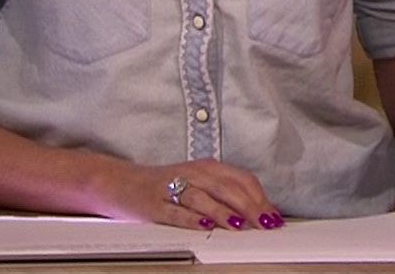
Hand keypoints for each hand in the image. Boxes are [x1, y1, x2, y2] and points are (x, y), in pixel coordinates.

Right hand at [98, 158, 284, 231]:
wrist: (120, 182)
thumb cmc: (165, 185)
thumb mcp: (198, 182)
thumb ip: (225, 194)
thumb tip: (258, 213)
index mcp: (207, 168)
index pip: (241, 179)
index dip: (260, 197)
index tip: (274, 216)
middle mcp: (192, 174)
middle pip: (227, 188)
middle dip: (249, 207)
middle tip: (265, 224)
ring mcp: (172, 188)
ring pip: (203, 198)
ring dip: (223, 212)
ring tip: (239, 225)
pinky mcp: (155, 205)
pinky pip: (176, 212)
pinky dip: (191, 219)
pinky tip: (204, 226)